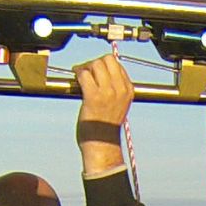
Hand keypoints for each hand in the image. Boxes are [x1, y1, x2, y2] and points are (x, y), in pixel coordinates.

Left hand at [75, 53, 130, 176]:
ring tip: (80, 74)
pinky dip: (78, 74)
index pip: (117, 65)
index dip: (104, 65)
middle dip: (94, 63)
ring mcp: (108, 92)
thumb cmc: (105, 128)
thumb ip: (114, 89)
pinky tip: (76, 78)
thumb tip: (100, 73)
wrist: (101, 144)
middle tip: (86, 70)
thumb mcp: (118, 105)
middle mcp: (120, 89)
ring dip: (86, 67)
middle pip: (107, 60)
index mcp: (128, 90)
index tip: (95, 70)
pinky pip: (84, 75)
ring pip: (96, 64)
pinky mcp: (93, 96)